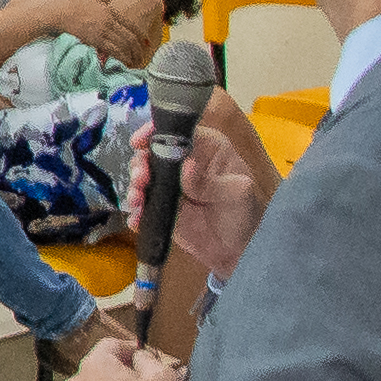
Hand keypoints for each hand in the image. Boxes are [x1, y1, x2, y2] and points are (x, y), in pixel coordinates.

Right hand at [78, 0, 171, 60]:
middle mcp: (109, 22)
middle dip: (137, 49)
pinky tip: (124, 62)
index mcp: (110, 11)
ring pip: (124, 45)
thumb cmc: (73, 4)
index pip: (131, 25)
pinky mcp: (95, 40)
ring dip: (131, 55)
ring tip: (134, 62)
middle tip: (141, 57)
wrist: (61, 11)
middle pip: (129, 37)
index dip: (140, 35)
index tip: (146, 43)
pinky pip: (113, 50)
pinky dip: (121, 57)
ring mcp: (103, 31)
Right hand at [150, 93, 277, 287]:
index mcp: (207, 148)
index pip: (178, 130)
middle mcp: (184, 162)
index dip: (155, 131)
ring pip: (143, 178)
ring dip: (134, 187)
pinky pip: (144, 207)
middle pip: (153, 153)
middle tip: (140, 179)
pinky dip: (137, 212)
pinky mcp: (162, 208)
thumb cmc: (246, 214)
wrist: (239, 251)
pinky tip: (137, 219)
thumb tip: (186, 166)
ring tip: (137, 200)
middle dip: (140, 164)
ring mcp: (171, 186)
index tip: (139, 142)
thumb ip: (211, 181)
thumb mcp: (238, 194)